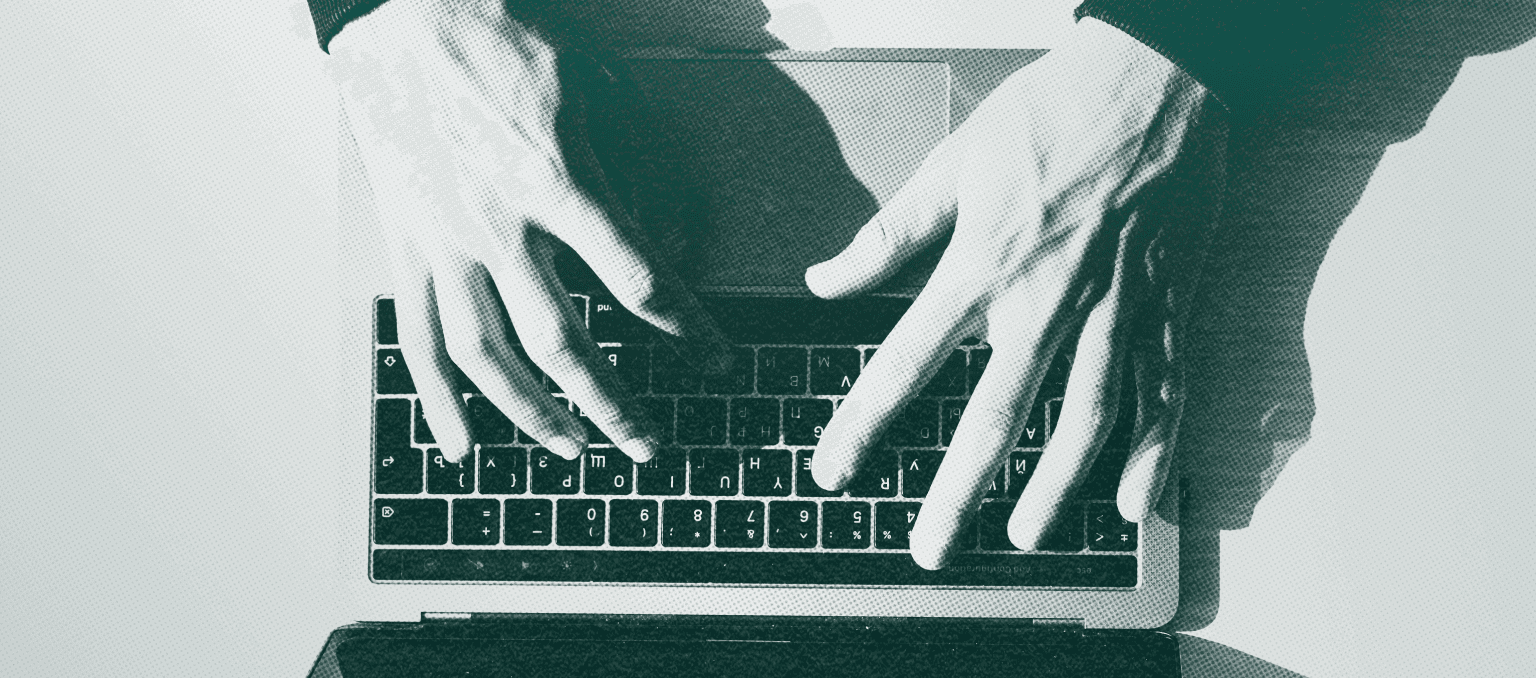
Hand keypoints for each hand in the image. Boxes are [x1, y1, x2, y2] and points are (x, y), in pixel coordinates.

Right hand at [329, 0, 722, 463]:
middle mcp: (498, 225)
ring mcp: (444, 243)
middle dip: (614, 404)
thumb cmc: (508, 45)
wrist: (402, 17)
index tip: (717, 362)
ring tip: (575, 449)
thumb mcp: (600, 89)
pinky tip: (462, 445)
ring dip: (535, 415)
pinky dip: (438, 400)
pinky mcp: (406, 247)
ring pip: (489, 357)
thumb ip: (644, 170)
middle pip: (564, 342)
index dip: (687, 330)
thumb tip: (670, 243)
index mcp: (557, 183)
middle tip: (650, 444)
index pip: (638, 280)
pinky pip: (417, 338)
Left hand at [805, 18, 1223, 568]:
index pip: (906, 362)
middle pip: (996, 416)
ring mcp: (1115, 308)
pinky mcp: (1167, 305)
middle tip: (932, 549)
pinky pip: (1163, 392)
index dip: (862, 423)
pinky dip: (1152, 453)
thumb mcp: (952, 162)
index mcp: (983, 263)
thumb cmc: (1052, 112)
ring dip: (1053, 488)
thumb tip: (822, 281)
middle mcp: (1048, 300)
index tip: (833, 468)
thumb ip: (887, 235)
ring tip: (1024, 535)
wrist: (1160, 76)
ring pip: (1085, 420)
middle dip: (958, 491)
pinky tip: (1132, 503)